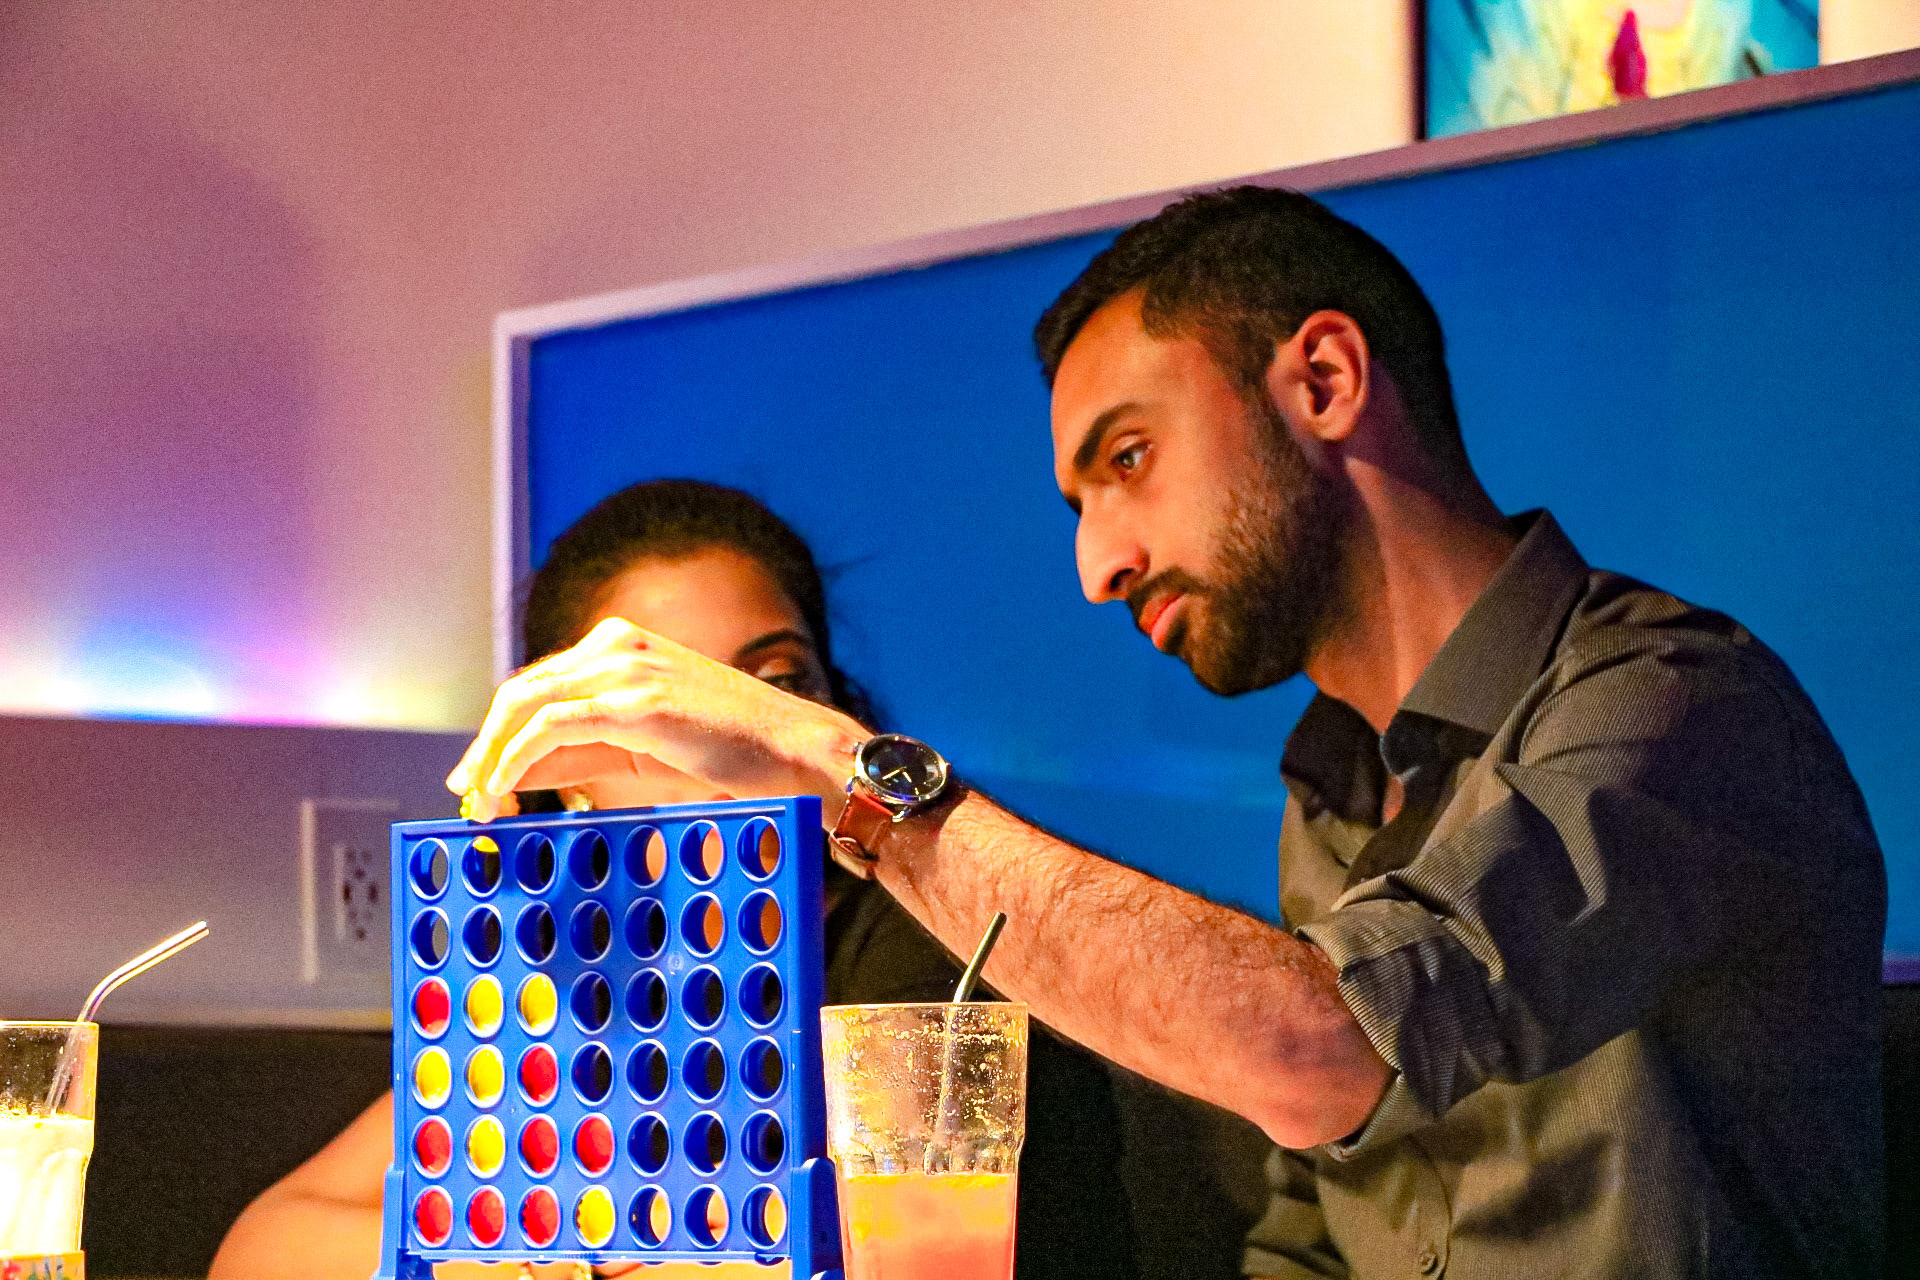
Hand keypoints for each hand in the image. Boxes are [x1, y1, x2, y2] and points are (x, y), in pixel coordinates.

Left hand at [447, 617, 866, 821]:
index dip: (500, 733)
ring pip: (526, 705)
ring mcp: (626, 668)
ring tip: (483, 802)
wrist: (794, 749)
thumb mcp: (642, 747)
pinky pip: (552, 727)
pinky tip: (506, 790)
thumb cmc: (731, 751)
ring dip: (493, 757)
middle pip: (521, 691)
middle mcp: (617, 644)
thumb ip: (582, 752)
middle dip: (486, 746)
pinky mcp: (635, 702)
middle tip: (470, 794)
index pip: (539, 685)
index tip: (481, 778)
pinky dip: (516, 760)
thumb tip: (518, 775)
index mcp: (621, 644)